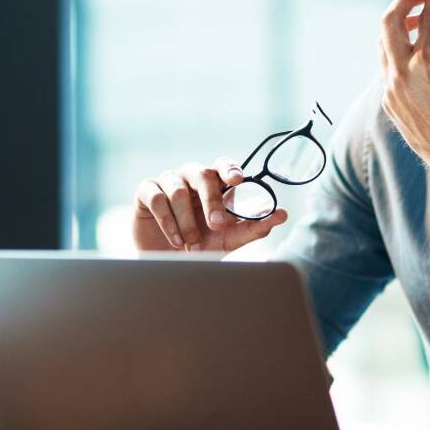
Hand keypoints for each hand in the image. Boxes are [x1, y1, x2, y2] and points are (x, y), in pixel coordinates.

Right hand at [132, 156, 287, 251]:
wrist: (169, 265)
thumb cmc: (203, 246)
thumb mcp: (231, 239)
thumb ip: (256, 226)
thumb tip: (283, 214)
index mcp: (215, 184)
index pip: (224, 165)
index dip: (230, 168)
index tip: (237, 179)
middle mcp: (192, 178)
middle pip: (203, 174)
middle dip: (212, 201)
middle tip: (218, 225)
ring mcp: (169, 182)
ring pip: (179, 190)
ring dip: (188, 221)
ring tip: (192, 245)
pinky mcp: (147, 192)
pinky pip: (157, 198)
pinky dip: (168, 221)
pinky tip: (176, 240)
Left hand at [378, 0, 429, 180]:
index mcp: (427, 62)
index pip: (426, 18)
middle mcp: (402, 72)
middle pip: (389, 22)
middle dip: (402, 4)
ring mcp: (391, 88)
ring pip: (382, 45)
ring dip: (395, 30)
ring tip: (414, 27)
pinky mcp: (387, 102)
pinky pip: (385, 69)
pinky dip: (396, 55)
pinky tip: (412, 57)